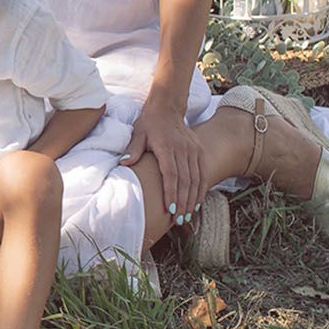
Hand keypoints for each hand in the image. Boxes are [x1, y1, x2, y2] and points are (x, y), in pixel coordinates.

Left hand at [123, 103, 207, 223]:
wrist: (167, 108)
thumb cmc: (149, 124)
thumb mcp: (138, 134)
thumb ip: (133, 149)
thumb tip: (124, 163)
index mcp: (167, 147)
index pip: (171, 174)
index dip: (171, 193)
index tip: (170, 209)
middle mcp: (183, 150)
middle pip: (185, 181)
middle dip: (182, 202)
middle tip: (179, 220)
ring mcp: (194, 150)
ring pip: (196, 179)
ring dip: (192, 199)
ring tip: (187, 216)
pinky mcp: (200, 151)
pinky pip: (204, 173)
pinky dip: (201, 189)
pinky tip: (197, 203)